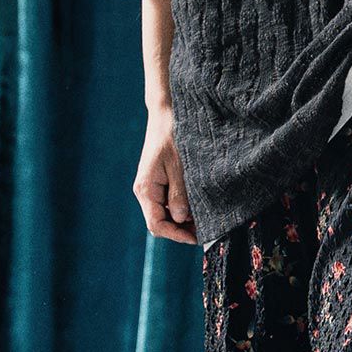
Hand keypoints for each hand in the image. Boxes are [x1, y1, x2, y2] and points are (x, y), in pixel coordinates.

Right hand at [135, 110, 197, 242]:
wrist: (166, 114)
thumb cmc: (172, 136)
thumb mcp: (179, 166)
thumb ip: (179, 194)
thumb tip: (181, 219)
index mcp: (146, 189)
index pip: (157, 224)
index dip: (176, 235)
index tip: (197, 238)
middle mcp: (145, 191)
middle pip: (160, 223)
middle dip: (181, 230)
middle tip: (206, 229)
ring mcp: (151, 187)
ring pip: (165, 214)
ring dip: (183, 220)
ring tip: (205, 218)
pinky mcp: (159, 182)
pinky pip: (168, 203)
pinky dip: (182, 208)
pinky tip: (197, 205)